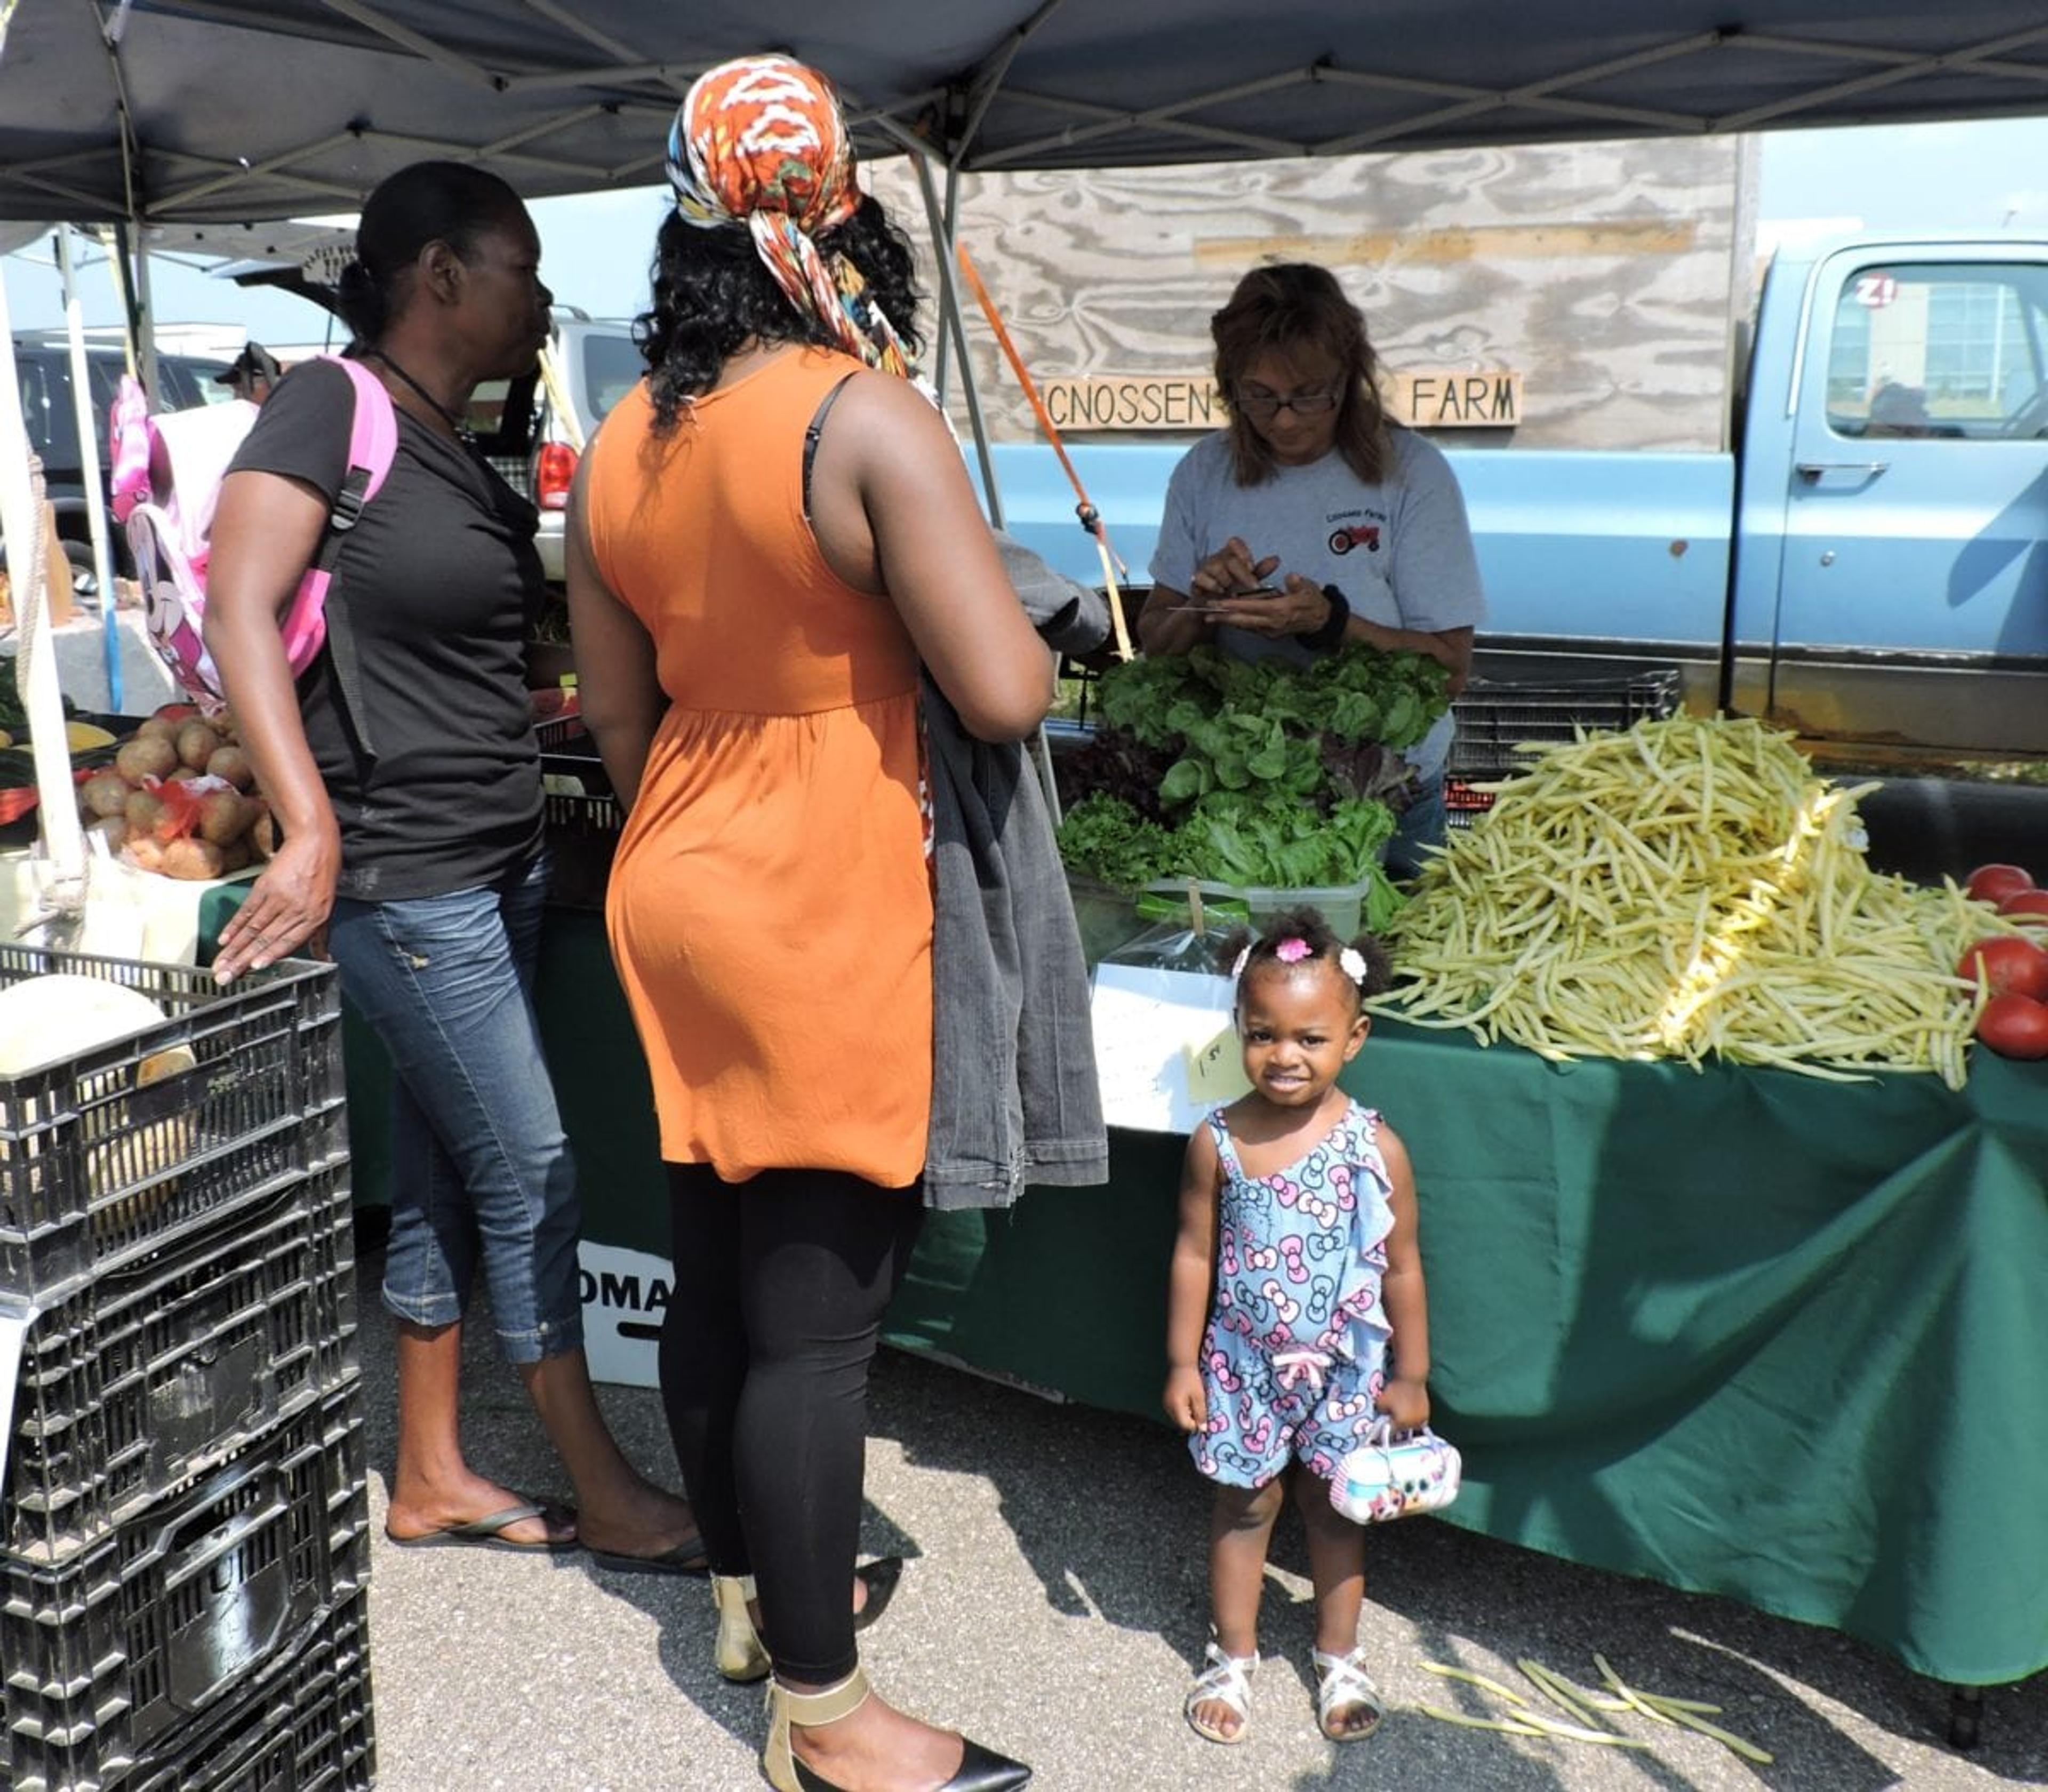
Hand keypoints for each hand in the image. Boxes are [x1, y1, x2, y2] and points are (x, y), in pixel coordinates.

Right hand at [212, 826, 339, 983]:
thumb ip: (321, 935)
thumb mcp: (328, 907)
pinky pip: (247, 910)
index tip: (253, 968)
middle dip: (243, 960)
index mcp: (314, 917)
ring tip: (220, 964)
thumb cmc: (323, 874)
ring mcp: (279, 897)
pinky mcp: (265, 886)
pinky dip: (234, 925)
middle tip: (226, 976)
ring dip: (234, 948)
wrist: (314, 842)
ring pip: (253, 928)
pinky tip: (224, 939)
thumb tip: (325, 957)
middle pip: (265, 939)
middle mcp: (296, 909)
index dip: (269, 955)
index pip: (288, 942)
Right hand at [1163, 1364, 1207, 1432]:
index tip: (1204, 1417)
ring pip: (1178, 1418)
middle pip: (1181, 1423)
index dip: (1196, 1424)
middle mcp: (1168, 1407)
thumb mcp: (1199, 1397)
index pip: (1185, 1425)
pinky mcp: (1166, 1400)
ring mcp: (1165, 1404)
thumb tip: (1203, 1429)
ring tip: (1194, 1404)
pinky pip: (1175, 1411)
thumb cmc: (1192, 1380)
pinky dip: (1182, 1410)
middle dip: (1192, 1420)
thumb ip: (1201, 1414)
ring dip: (1187, 1415)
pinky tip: (1188, 1401)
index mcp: (1176, 1406)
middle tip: (1200, 1410)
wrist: (1181, 1364)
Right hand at [1184, 536, 1274, 608]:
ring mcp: (1205, 567)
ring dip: (1227, 580)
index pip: (1235, 543)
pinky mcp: (1196, 578)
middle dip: (1243, 574)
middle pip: (1230, 559)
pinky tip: (1219, 592)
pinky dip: (1212, 585)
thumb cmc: (1231, 590)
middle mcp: (1217, 558)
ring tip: (1232, 591)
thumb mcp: (1248, 581)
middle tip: (1253, 587)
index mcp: (1230, 555)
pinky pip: (1202, 578)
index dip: (1243, 552)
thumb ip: (1260, 571)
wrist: (1211, 607)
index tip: (1251, 567)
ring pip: (1216, 567)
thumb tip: (1276, 559)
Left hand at [1205, 572, 1329, 639]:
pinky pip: (1251, 628)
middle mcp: (1272, 623)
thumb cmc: (1313, 600)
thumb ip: (1298, 583)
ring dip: (1227, 622)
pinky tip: (1227, 620)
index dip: (1234, 604)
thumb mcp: (1309, 588)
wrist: (1321, 621)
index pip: (1252, 606)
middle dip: (1224, 617)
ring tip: (1210, 618)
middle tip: (1205, 614)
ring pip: (1244, 626)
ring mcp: (1270, 630)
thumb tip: (1291, 577)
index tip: (1219, 602)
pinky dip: (1238, 624)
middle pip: (1243, 620)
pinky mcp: (1270, 634)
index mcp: (1279, 610)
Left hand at [1375, 1376, 1430, 1429]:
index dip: (1386, 1427)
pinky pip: (1418, 1420)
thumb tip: (1383, 1417)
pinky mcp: (1427, 1414)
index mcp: (1400, 1424)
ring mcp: (1421, 1420)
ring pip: (1411, 1425)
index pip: (1390, 1432)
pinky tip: (1410, 1410)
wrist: (1411, 1379)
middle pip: (1401, 1429)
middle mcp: (1412, 1425)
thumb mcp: (1380, 1402)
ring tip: (1401, 1411)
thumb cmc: (1394, 1390)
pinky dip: (1414, 1417)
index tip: (1384, 1422)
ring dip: (1406, 1422)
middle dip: (1396, 1424)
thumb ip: (1380, 1413)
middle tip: (1392, 1415)